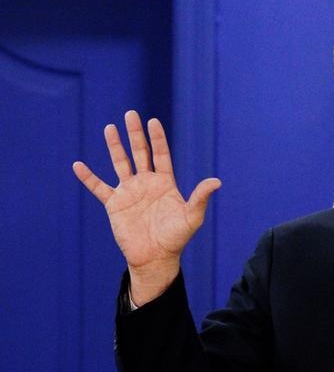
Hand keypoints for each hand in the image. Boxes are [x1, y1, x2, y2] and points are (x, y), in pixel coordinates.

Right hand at [72, 110, 220, 304]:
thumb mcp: (191, 216)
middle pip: (140, 153)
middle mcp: (146, 183)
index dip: (157, 139)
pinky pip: (99, 188)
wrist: (156, 257)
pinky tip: (78, 165)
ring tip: (110, 127)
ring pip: (120, 163)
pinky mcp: (114, 204)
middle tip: (131, 114)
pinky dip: (88, 177)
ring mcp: (129, 192)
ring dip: (115, 146)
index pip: (160, 155)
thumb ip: (200, 197)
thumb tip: (217, 181)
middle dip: (135, 134)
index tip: (153, 121)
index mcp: (165, 183)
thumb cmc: (176, 238)